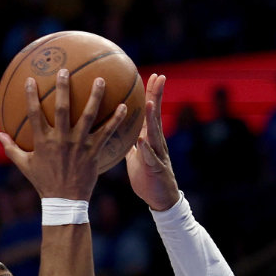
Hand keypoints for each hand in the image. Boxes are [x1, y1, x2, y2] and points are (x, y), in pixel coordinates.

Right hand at [0, 71, 127, 201]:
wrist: (65, 201)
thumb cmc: (44, 182)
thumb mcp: (24, 165)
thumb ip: (11, 148)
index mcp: (43, 141)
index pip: (34, 113)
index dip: (31, 95)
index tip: (31, 79)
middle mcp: (61, 139)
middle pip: (61, 108)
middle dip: (63, 88)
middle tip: (65, 70)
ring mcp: (79, 144)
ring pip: (88, 116)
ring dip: (95, 97)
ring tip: (101, 80)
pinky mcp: (94, 151)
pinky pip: (107, 132)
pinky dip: (116, 119)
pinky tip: (124, 106)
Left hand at [124, 74, 178, 210]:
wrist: (160, 199)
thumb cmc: (146, 176)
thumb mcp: (135, 156)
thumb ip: (128, 142)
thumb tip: (115, 129)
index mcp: (149, 138)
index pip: (150, 112)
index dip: (151, 94)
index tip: (151, 76)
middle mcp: (156, 143)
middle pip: (156, 116)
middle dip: (157, 96)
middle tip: (158, 77)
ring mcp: (157, 155)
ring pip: (155, 133)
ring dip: (152, 118)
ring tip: (149, 103)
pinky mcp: (156, 169)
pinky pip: (150, 158)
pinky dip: (146, 149)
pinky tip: (143, 140)